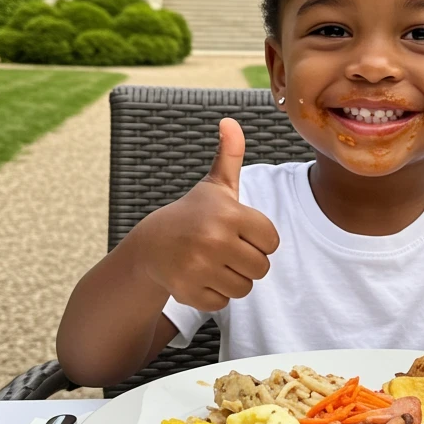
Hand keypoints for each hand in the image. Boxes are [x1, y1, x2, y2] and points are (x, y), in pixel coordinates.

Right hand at [137, 117, 279, 311]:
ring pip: (245, 288)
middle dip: (247, 261)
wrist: (152, 244)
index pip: (272, 241)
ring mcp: (200, 268)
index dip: (259, 239)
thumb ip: (230, 154)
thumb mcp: (215, 185)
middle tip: (225, 250)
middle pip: (261, 267)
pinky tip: (200, 276)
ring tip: (214, 262)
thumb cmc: (194, 214)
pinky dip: (215, 294)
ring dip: (233, 279)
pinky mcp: (189, 292)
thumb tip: (229, 121)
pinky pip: (223, 303)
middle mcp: (215, 240)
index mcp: (230, 214)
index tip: (239, 232)